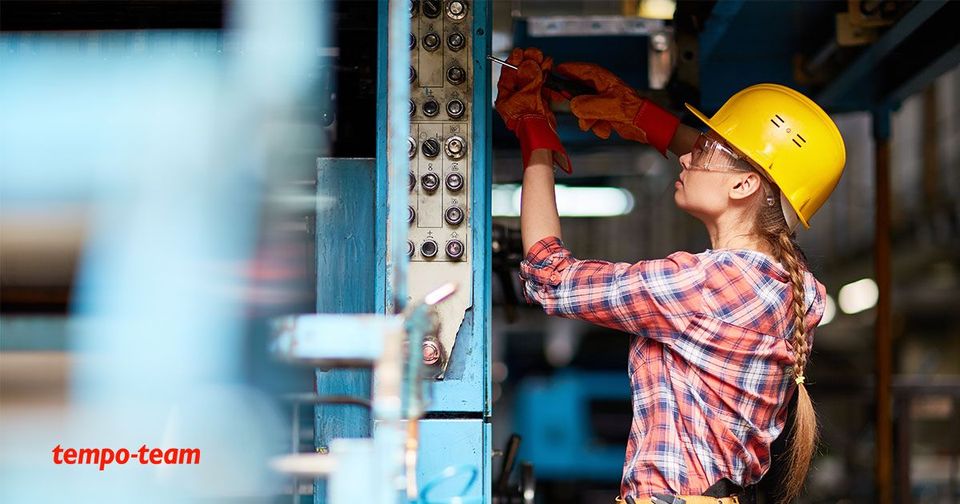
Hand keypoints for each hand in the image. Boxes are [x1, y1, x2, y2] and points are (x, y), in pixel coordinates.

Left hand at [495, 48, 555, 130]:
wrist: (541, 133)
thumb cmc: (528, 121)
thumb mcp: (527, 94)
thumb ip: (529, 77)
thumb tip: (529, 64)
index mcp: (505, 97)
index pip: (507, 74)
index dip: (514, 61)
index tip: (519, 52)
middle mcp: (515, 98)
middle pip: (521, 74)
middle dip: (529, 62)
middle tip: (534, 54)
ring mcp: (527, 99)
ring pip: (533, 78)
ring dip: (540, 68)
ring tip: (545, 60)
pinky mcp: (539, 101)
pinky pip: (542, 85)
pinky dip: (547, 77)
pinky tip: (549, 69)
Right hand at [552, 62, 678, 155]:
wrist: (644, 124)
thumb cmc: (632, 110)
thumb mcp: (607, 107)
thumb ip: (587, 105)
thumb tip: (573, 107)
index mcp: (601, 78)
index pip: (578, 69)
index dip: (565, 71)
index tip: (553, 74)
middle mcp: (599, 87)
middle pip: (576, 91)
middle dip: (577, 105)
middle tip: (570, 107)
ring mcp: (600, 100)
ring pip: (582, 109)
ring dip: (588, 120)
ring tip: (598, 125)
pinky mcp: (602, 112)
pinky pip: (590, 119)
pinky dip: (596, 126)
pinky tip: (606, 129)